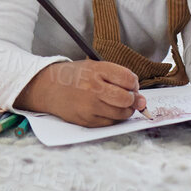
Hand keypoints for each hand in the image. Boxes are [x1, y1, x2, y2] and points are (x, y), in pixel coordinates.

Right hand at [15, 59, 146, 126]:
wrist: (49, 88)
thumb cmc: (74, 77)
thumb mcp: (94, 67)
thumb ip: (119, 78)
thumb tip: (142, 100)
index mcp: (97, 70)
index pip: (129, 78)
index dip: (134, 84)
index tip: (130, 85)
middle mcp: (93, 88)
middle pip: (127, 98)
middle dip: (132, 99)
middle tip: (127, 97)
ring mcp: (90, 106)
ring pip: (122, 113)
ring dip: (125, 110)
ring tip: (116, 104)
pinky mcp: (87, 120)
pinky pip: (111, 122)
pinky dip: (113, 117)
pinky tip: (105, 110)